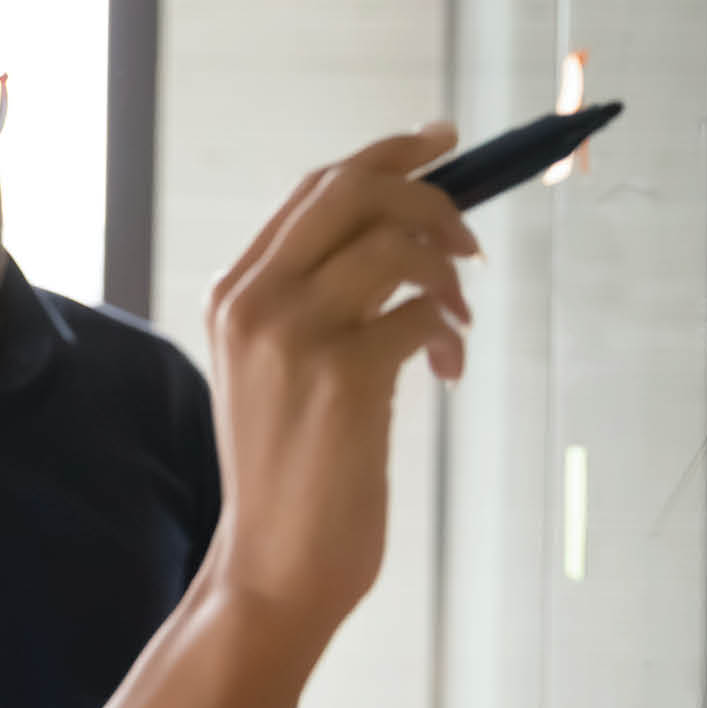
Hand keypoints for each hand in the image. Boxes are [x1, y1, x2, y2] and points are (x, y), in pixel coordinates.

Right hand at [201, 127, 477, 628]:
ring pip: (396, 242)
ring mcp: (293, 334)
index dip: (387, 153)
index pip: (316, 187)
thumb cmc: (291, 475)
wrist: (272, 566)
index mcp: (235, 293)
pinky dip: (451, 333)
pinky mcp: (342, 375)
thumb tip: (404, 234)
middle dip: (430, 196)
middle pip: (355, 190)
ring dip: (449, 273)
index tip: (441, 141)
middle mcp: (254, 300)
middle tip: (471, 239)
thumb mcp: (277, 369)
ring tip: (457, 322)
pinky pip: (424, 313)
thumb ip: (314, 299)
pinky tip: (446, 371)